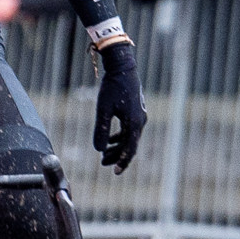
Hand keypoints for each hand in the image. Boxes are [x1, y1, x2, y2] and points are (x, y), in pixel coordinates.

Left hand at [93, 42, 145, 171]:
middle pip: (130, 145)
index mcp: (134, 123)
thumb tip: (99, 149)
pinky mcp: (136, 111)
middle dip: (117, 156)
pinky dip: (120, 137)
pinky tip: (110, 139)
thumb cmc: (112, 87)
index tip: (115, 172)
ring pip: (130, 138)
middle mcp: (140, 121)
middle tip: (103, 163)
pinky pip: (130, 129)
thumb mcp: (103, 109)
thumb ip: (101, 130)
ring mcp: (140, 116)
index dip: (122, 161)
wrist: (122, 67)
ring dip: (118, 147)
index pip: (130, 149)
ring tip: (104, 153)